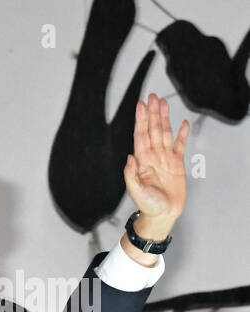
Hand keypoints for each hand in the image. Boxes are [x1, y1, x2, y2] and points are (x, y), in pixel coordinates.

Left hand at [124, 93, 187, 242]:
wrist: (162, 214)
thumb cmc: (147, 205)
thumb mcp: (135, 190)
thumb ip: (131, 174)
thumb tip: (130, 157)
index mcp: (142, 160)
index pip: (141, 136)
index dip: (141, 120)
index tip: (141, 106)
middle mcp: (153, 156)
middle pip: (153, 129)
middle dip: (152, 113)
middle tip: (152, 97)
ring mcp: (165, 158)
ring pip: (164, 133)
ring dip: (164, 118)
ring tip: (163, 103)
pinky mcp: (177, 163)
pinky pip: (179, 145)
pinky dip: (181, 134)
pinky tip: (182, 123)